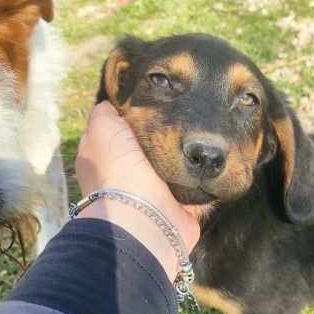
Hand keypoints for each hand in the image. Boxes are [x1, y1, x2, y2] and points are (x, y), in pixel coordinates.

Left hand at [76, 101, 199, 280]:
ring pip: (172, 163)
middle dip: (163, 130)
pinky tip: (213, 152)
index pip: (118, 130)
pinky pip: (194, 183)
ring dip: (185, 152)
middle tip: (186, 108)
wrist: (144, 217)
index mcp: (105, 159)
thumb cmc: (118, 168)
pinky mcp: (182, 206)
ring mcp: (155, 193)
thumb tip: (116, 102)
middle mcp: (128, 176)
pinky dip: (202, 173)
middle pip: (149, 144)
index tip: (157, 96)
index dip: (134, 112)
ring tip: (205, 125)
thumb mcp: (101, 127)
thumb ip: (106, 112)